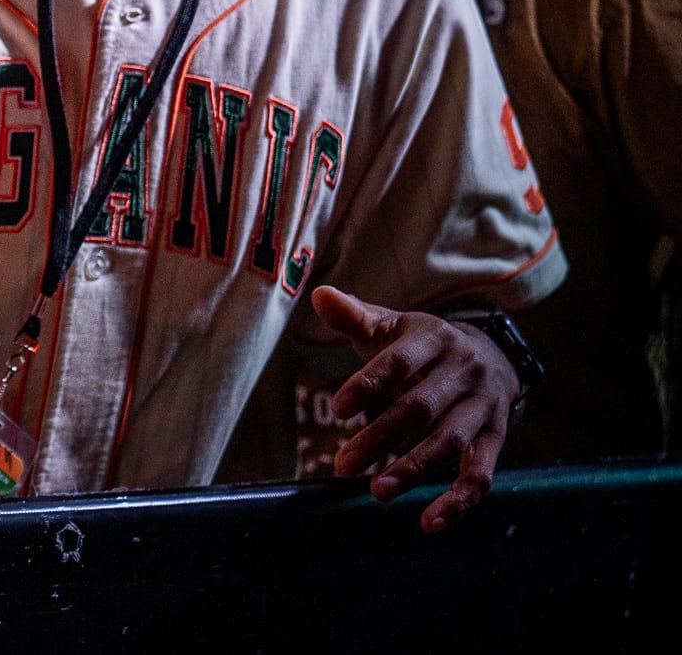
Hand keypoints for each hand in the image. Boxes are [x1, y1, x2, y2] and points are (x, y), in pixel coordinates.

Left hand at [311, 285, 519, 532]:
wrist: (491, 355)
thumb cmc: (420, 345)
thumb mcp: (390, 326)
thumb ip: (355, 317)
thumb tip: (319, 294)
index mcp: (434, 338)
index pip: (397, 361)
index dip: (368, 384)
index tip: (336, 409)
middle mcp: (464, 371)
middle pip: (420, 407)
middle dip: (380, 437)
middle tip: (342, 464)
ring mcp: (483, 407)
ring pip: (450, 442)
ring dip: (414, 469)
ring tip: (377, 492)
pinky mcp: (496, 438)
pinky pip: (482, 474)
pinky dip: (458, 500)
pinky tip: (429, 522)